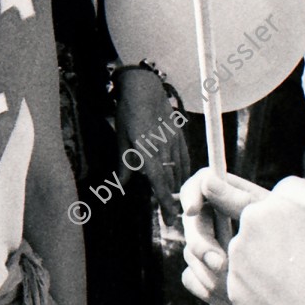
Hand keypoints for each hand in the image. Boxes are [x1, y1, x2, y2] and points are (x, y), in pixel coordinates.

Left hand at [115, 67, 188, 219]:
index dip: (164, 201)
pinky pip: (184, 158)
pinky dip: (182, 171)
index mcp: (146, 149)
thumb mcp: (121, 137)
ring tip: (176, 203)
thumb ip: (125, 163)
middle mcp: (163, 147)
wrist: (145, 87)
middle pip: (170, 181)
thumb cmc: (128, 112)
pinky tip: (181, 180)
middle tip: (171, 218)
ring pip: (179, 171)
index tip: (170, 218)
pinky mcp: (179, 134)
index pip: (158, 182)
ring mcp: (174, 140)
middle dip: (171, 201)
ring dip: (177, 188)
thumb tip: (121, 184)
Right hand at [180, 167, 269, 304]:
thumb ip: (241, 201)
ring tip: (238, 294)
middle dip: (203, 242)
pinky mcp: (210, 279)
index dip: (193, 192)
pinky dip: (209, 293)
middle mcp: (222, 222)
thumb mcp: (279, 223)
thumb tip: (208, 182)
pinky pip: (191, 277)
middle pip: (194, 221)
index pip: (203, 184)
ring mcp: (215, 251)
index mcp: (239, 200)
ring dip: (210, 274)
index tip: (193, 209)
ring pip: (191, 252)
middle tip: (221, 264)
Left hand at [184, 170, 304, 304]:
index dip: (222, 190)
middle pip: (253, 231)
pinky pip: (245, 288)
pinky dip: (261, 296)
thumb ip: (302, 198)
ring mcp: (239, 264)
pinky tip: (287, 303)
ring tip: (301, 286)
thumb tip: (283, 193)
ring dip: (266, 269)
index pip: (239, 192)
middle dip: (271, 243)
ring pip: (248, 261)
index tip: (207, 185)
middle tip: (303, 262)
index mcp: (273, 206)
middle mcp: (249, 231)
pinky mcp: (236, 295)